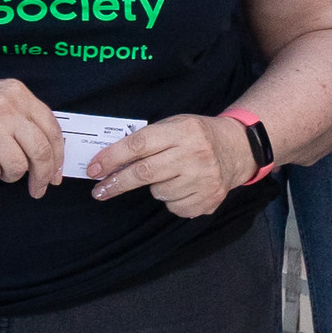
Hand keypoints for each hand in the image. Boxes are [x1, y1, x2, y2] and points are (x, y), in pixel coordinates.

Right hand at [0, 77, 64, 196]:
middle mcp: (6, 108)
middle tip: (39, 188)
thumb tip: (49, 153)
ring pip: (17, 166)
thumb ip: (21, 117)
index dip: (58, 156)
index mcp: (17, 93)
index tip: (56, 174)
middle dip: (43, 176)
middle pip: (41, 151)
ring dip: (9, 175)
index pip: (52, 128)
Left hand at [87, 114, 253, 217]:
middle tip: (100, 190)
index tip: (93, 169)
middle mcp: (195, 154)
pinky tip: (183, 187)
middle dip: (117, 183)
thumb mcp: (176, 125)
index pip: (139, 145)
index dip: (112, 158)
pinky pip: (174, 207)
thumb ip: (148, 139)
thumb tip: (109, 161)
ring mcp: (205, 178)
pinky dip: (172, 199)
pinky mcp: (209, 199)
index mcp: (183, 131)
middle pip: (144, 172)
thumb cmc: (198, 136)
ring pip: (158, 193)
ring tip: (170, 175)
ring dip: (155, 187)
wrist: (238, 149)